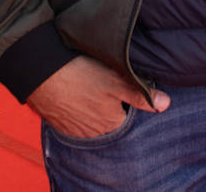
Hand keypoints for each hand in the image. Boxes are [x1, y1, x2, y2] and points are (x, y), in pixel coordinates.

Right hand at [26, 55, 168, 138]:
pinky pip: (77, 119)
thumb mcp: (117, 81)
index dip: (131, 102)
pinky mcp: (59, 123)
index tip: (128, 88)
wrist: (40, 72)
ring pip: (94, 120)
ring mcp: (74, 130)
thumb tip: (165, 105)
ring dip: (97, 107)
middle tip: (110, 86)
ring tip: (94, 87)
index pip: (130, 118)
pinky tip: (80, 92)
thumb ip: (142, 95)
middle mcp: (92, 133)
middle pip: (112, 121)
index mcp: (111, 125)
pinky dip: (81, 108)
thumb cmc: (81, 75)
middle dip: (115, 106)